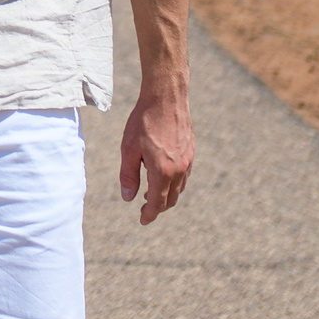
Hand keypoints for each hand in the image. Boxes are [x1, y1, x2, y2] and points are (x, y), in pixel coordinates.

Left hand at [117, 90, 192, 224]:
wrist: (166, 98)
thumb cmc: (143, 122)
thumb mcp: (128, 149)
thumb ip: (128, 176)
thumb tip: (128, 198)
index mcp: (162, 171)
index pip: (157, 202)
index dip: (149, 214)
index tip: (142, 220)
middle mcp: (179, 169)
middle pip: (171, 199)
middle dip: (158, 207)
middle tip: (145, 209)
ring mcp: (188, 160)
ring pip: (179, 188)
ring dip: (167, 196)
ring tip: (152, 195)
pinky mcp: (191, 151)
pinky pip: (184, 175)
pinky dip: (174, 183)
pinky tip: (164, 177)